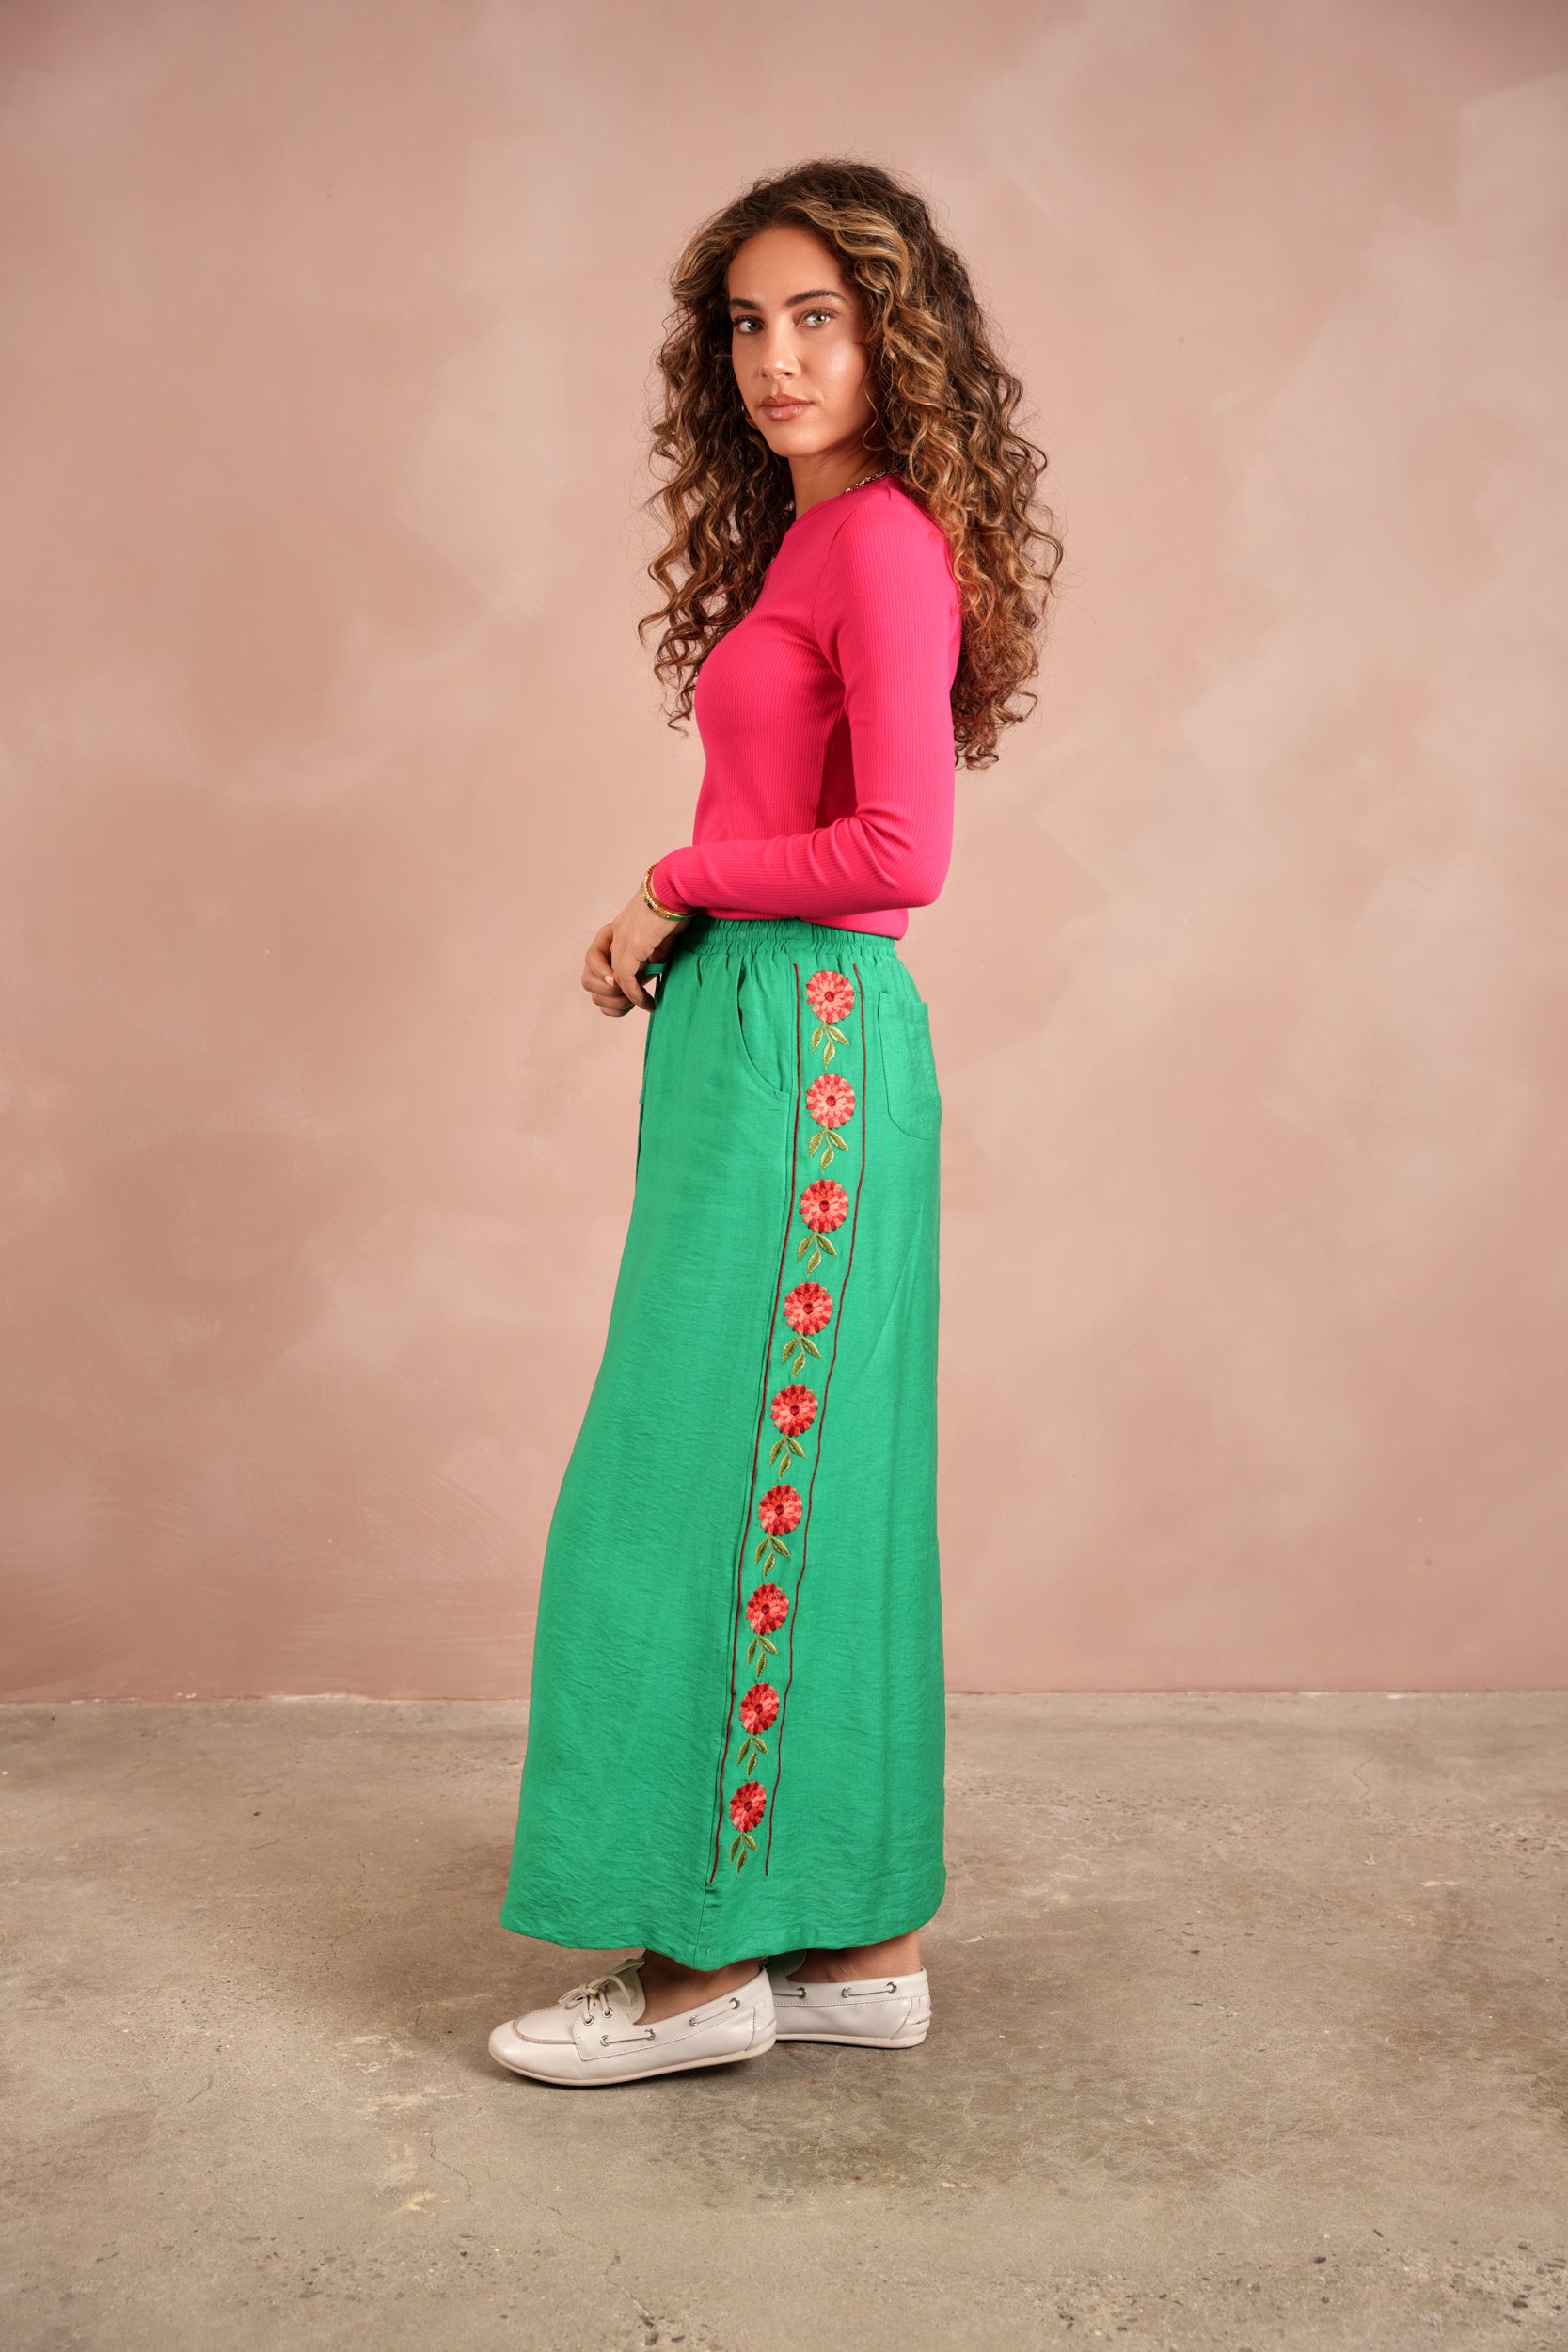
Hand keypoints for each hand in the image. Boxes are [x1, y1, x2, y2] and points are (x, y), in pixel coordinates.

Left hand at [583, 887, 690, 1018]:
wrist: (681, 886)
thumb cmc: (678, 904)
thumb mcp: (664, 933)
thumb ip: (655, 950)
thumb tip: (655, 967)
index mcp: (620, 928)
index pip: (605, 962)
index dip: (617, 984)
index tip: (636, 994)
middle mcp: (616, 933)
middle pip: (597, 973)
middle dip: (612, 995)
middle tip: (633, 1004)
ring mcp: (622, 939)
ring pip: (609, 979)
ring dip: (624, 998)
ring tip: (642, 1005)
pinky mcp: (633, 945)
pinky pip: (625, 978)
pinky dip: (634, 995)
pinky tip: (647, 1003)